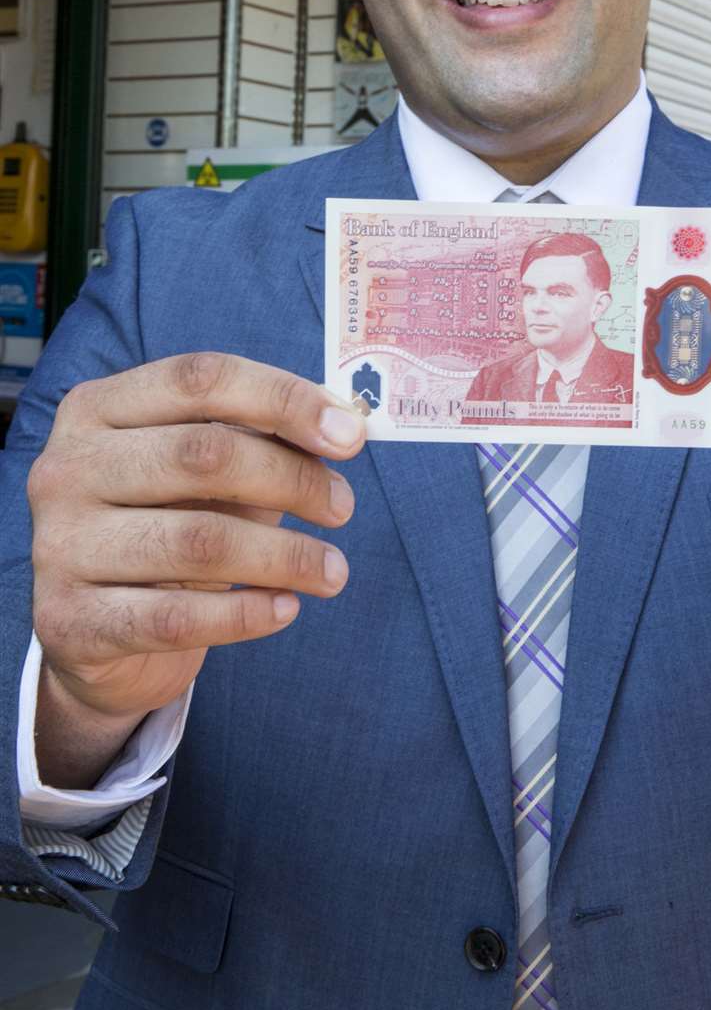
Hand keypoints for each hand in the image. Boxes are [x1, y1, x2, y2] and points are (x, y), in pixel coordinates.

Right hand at [29, 354, 364, 726]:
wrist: (95, 631)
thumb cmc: (165, 525)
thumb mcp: (204, 474)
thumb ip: (262, 441)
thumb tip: (347, 428)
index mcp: (97, 407)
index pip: (201, 379)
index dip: (285, 399)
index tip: (351, 435)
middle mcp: (66, 467)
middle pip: (203, 453)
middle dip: (292, 478)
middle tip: (342, 507)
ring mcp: (60, 544)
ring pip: (199, 541)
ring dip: (286, 555)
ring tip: (332, 570)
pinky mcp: (70, 621)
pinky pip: (177, 619)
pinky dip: (247, 614)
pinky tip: (286, 608)